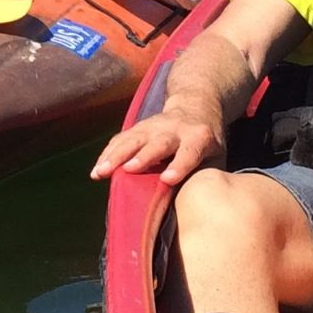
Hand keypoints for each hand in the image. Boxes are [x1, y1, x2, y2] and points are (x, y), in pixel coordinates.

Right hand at [92, 106, 227, 185]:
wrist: (195, 106)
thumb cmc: (206, 142)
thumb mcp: (216, 156)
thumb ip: (204, 175)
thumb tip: (193, 205)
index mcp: (198, 138)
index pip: (189, 153)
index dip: (179, 166)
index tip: (167, 179)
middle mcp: (175, 129)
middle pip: (158, 143)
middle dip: (143, 156)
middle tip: (129, 169)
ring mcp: (155, 126)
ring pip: (133, 139)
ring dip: (116, 155)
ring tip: (101, 171)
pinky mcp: (139, 127)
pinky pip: (121, 139)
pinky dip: (108, 154)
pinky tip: (97, 169)